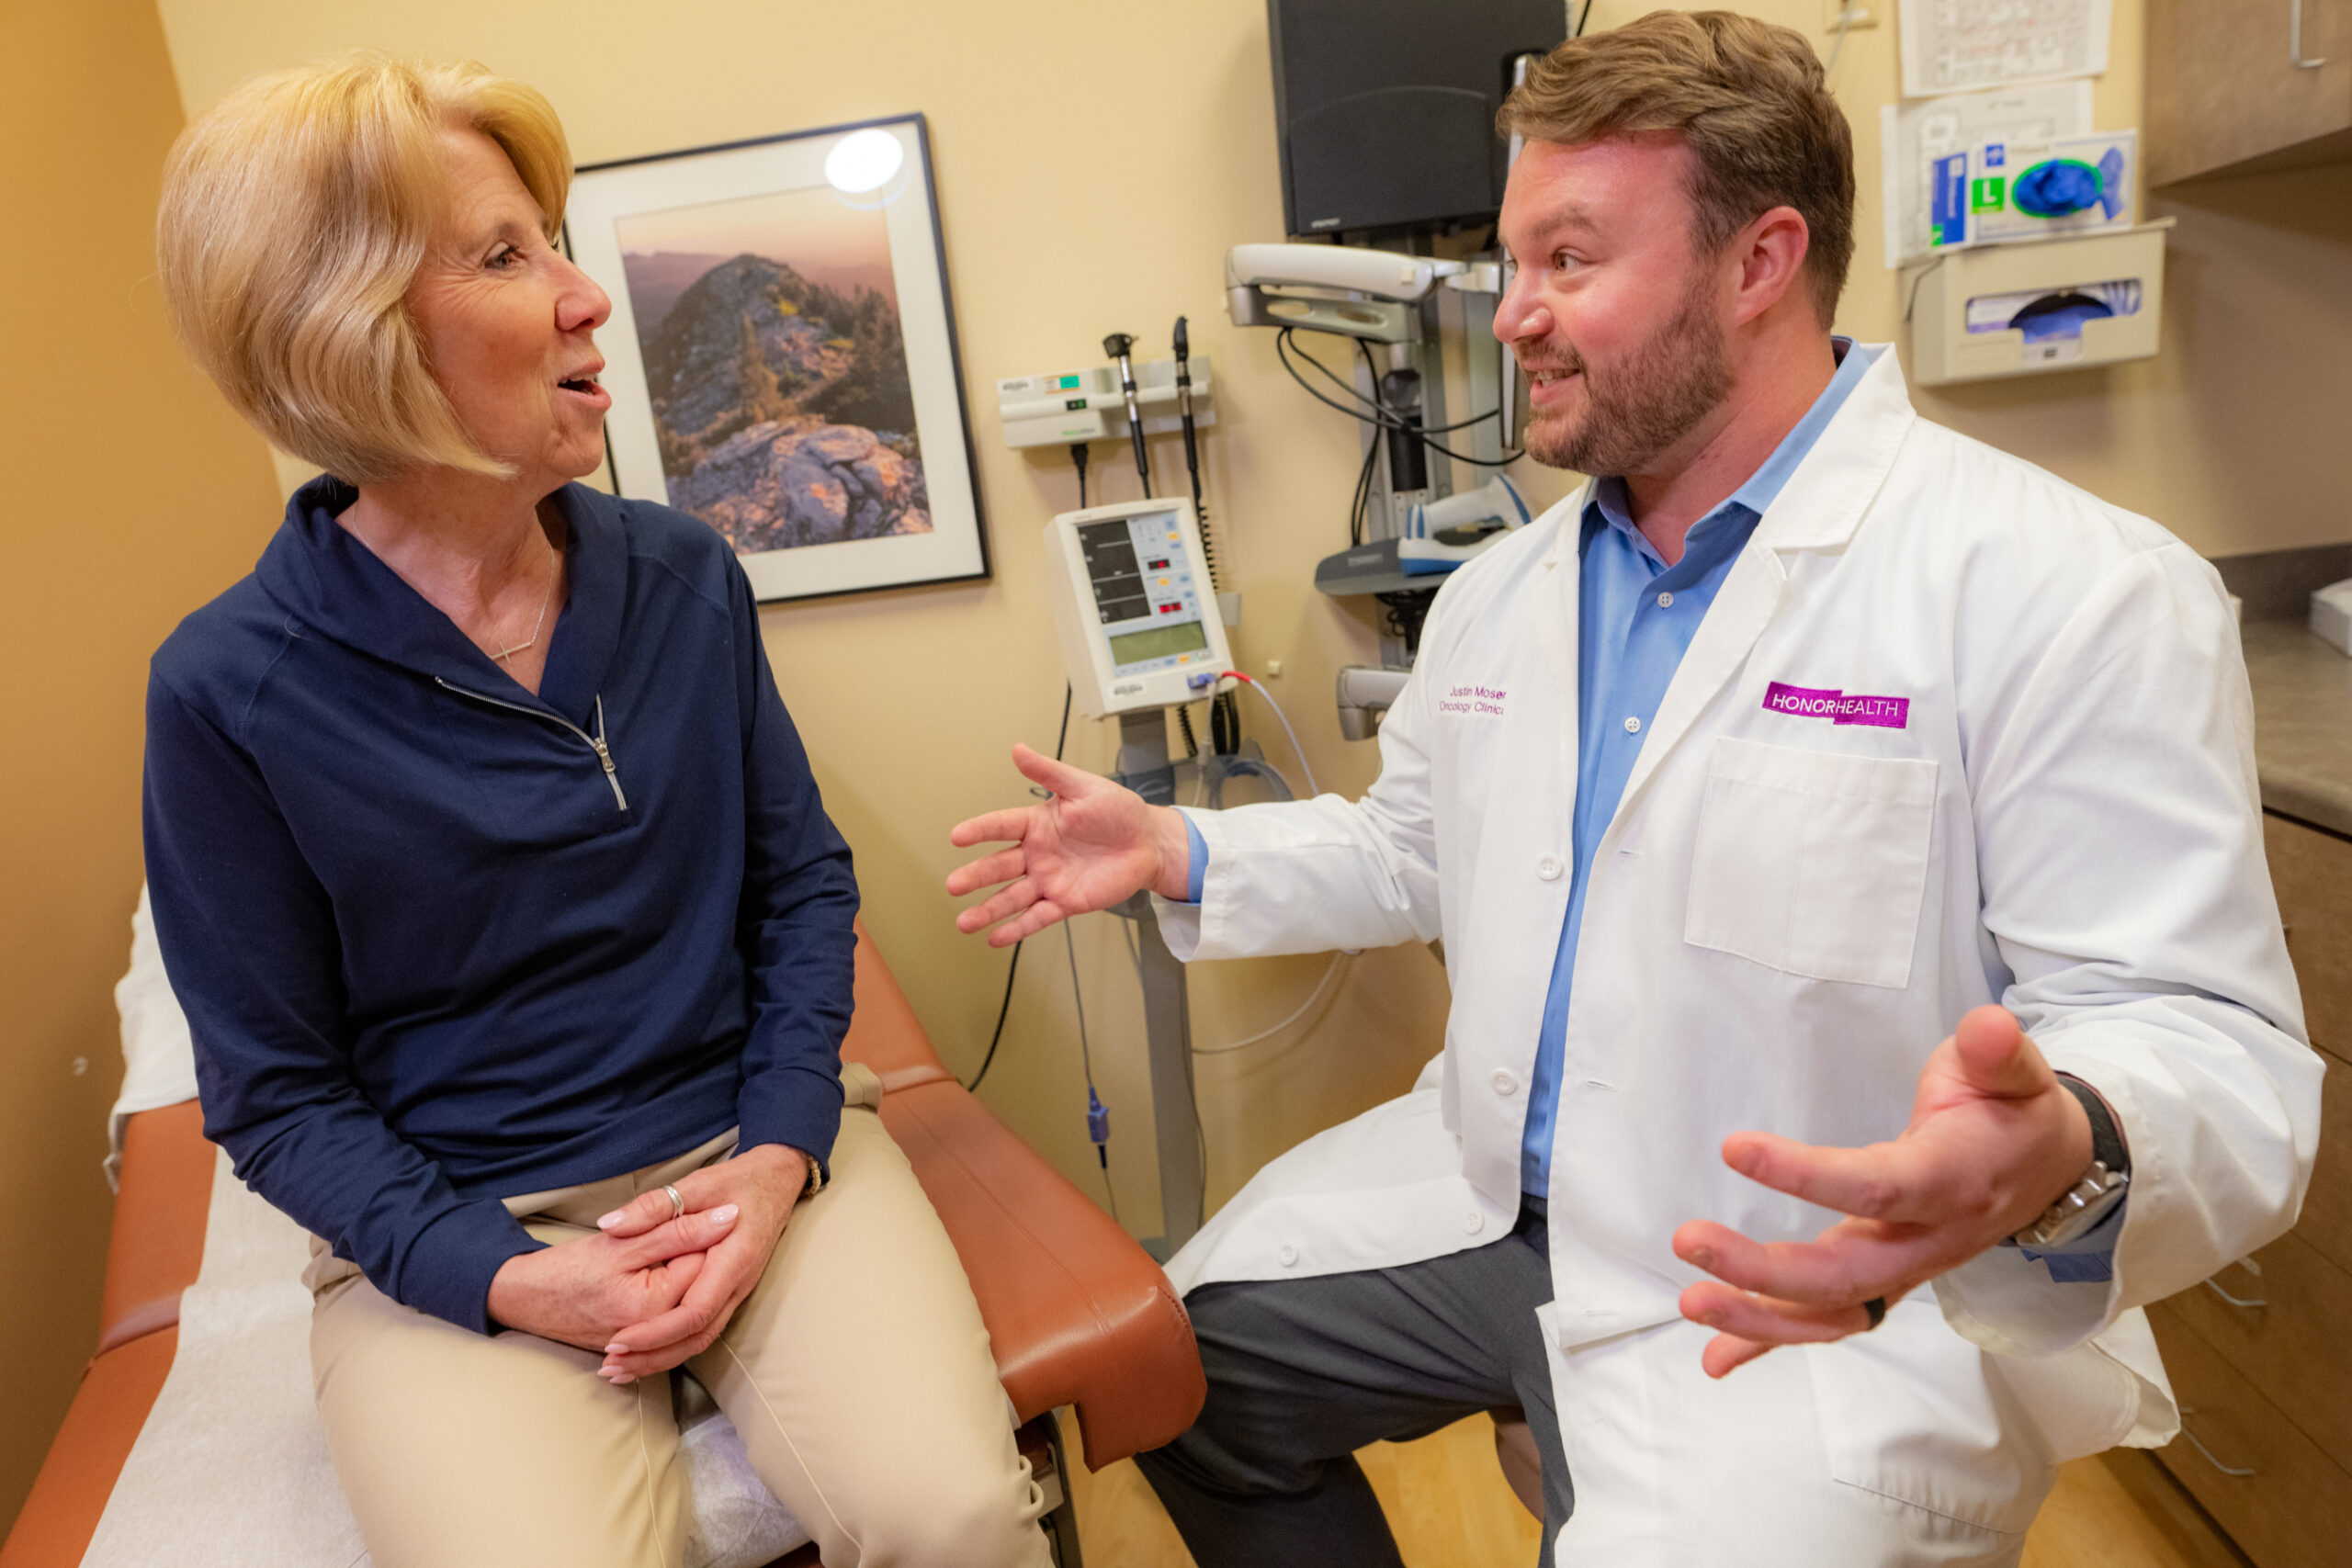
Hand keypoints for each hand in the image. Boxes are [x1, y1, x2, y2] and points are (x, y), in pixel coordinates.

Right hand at [485, 1203, 737, 1352]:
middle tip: (667, 1239)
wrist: (524, 1299)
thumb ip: (679, 1228)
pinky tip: (663, 1278)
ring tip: (660, 1256)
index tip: (684, 1218)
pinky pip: (669, 1323)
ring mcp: (648, 1343)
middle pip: (700, 1285)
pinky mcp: (637, 1347)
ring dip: (685, 1278)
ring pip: (687, 1304)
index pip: (705, 1261)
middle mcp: (658, 1330)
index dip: (700, 1233)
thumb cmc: (569, 1267)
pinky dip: (671, 1301)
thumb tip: (732, 1215)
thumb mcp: (624, 1241)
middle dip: (695, 1256)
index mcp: (657, 1302)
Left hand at [591, 1142, 811, 1382]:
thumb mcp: (696, 1184)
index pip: (694, 1312)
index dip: (656, 1332)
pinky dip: (673, 1345)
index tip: (619, 1340)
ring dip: (661, 1358)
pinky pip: (703, 1330)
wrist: (777, 1182)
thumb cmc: (739, 1182)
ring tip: (621, 1368)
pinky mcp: (729, 1294)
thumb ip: (654, 1206)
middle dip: (653, 1357)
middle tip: (610, 1367)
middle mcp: (738, 1285)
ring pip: (701, 1340)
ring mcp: (736, 1293)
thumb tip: (610, 1225)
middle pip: (697, 1337)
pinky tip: (646, 1350)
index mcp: (732, 1260)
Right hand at [946, 743, 1192, 945]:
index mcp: (1037, 824)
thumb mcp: (1083, 787)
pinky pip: (1037, 917)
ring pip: (1011, 897)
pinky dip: (1017, 929)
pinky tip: (995, 938)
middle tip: (953, 885)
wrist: (1149, 842)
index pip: (1001, 826)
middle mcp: (1037, 854)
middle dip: (975, 876)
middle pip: (999, 866)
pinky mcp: (1065, 902)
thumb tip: (1018, 749)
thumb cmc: (1118, 811)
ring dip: (987, 910)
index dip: (979, 831)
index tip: (956, 837)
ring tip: (963, 923)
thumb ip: (1049, 773)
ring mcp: (1049, 880)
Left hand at [1672, 1006, 2093, 1378]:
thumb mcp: (2013, 1070)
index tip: (1733, 1147)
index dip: (1805, 1174)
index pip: (1875, 1188)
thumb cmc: (2013, 1113)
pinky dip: (1771, 1342)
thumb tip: (1987, 1026)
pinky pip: (1827, 1322)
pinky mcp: (1882, 1281)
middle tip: (1689, 1241)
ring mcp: (1904, 1269)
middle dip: (1763, 1270)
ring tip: (1690, 1301)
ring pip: (1832, 1313)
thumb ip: (1996, 1052)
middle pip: (1845, 1274)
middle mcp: (1927, 1241)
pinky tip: (1716, 1357)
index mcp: (1952, 1183)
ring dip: (1758, 1317)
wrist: (2048, 1170)